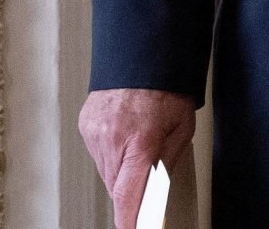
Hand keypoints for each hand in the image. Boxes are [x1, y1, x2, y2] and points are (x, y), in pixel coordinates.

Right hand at [78, 88, 196, 228]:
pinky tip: (126, 136)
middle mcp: (112, 139)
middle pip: (116, 186)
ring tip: (140, 144)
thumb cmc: (167, 88)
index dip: (130, 218)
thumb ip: (167, 163)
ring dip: (121, 171)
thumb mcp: (182, 127)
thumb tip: (156, 191)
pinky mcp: (86, 126)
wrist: (143, 56)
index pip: (129, 194)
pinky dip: (111, 154)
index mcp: (140, 141)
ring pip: (106, 171)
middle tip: (147, 177)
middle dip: (131, 191)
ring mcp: (94, 132)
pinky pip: (98, 153)